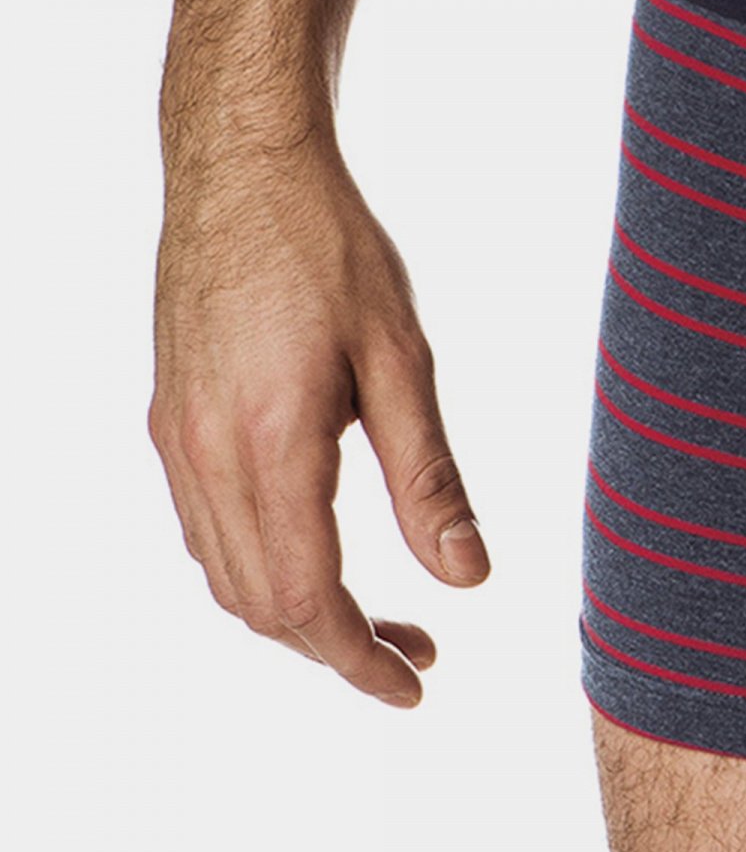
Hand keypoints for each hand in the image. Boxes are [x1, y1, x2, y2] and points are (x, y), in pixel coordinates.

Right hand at [149, 142, 489, 704]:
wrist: (242, 165)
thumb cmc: (330, 246)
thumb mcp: (402, 357)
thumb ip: (429, 478)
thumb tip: (470, 579)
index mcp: (269, 445)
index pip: (308, 600)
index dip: (360, 659)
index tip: (415, 685)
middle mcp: (205, 456)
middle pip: (261, 605)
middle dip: (337, 647)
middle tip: (419, 651)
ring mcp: (176, 440)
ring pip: (226, 575)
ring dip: (296, 613)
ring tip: (380, 611)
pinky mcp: (170, 418)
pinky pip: (205, 529)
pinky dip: (259, 566)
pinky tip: (318, 546)